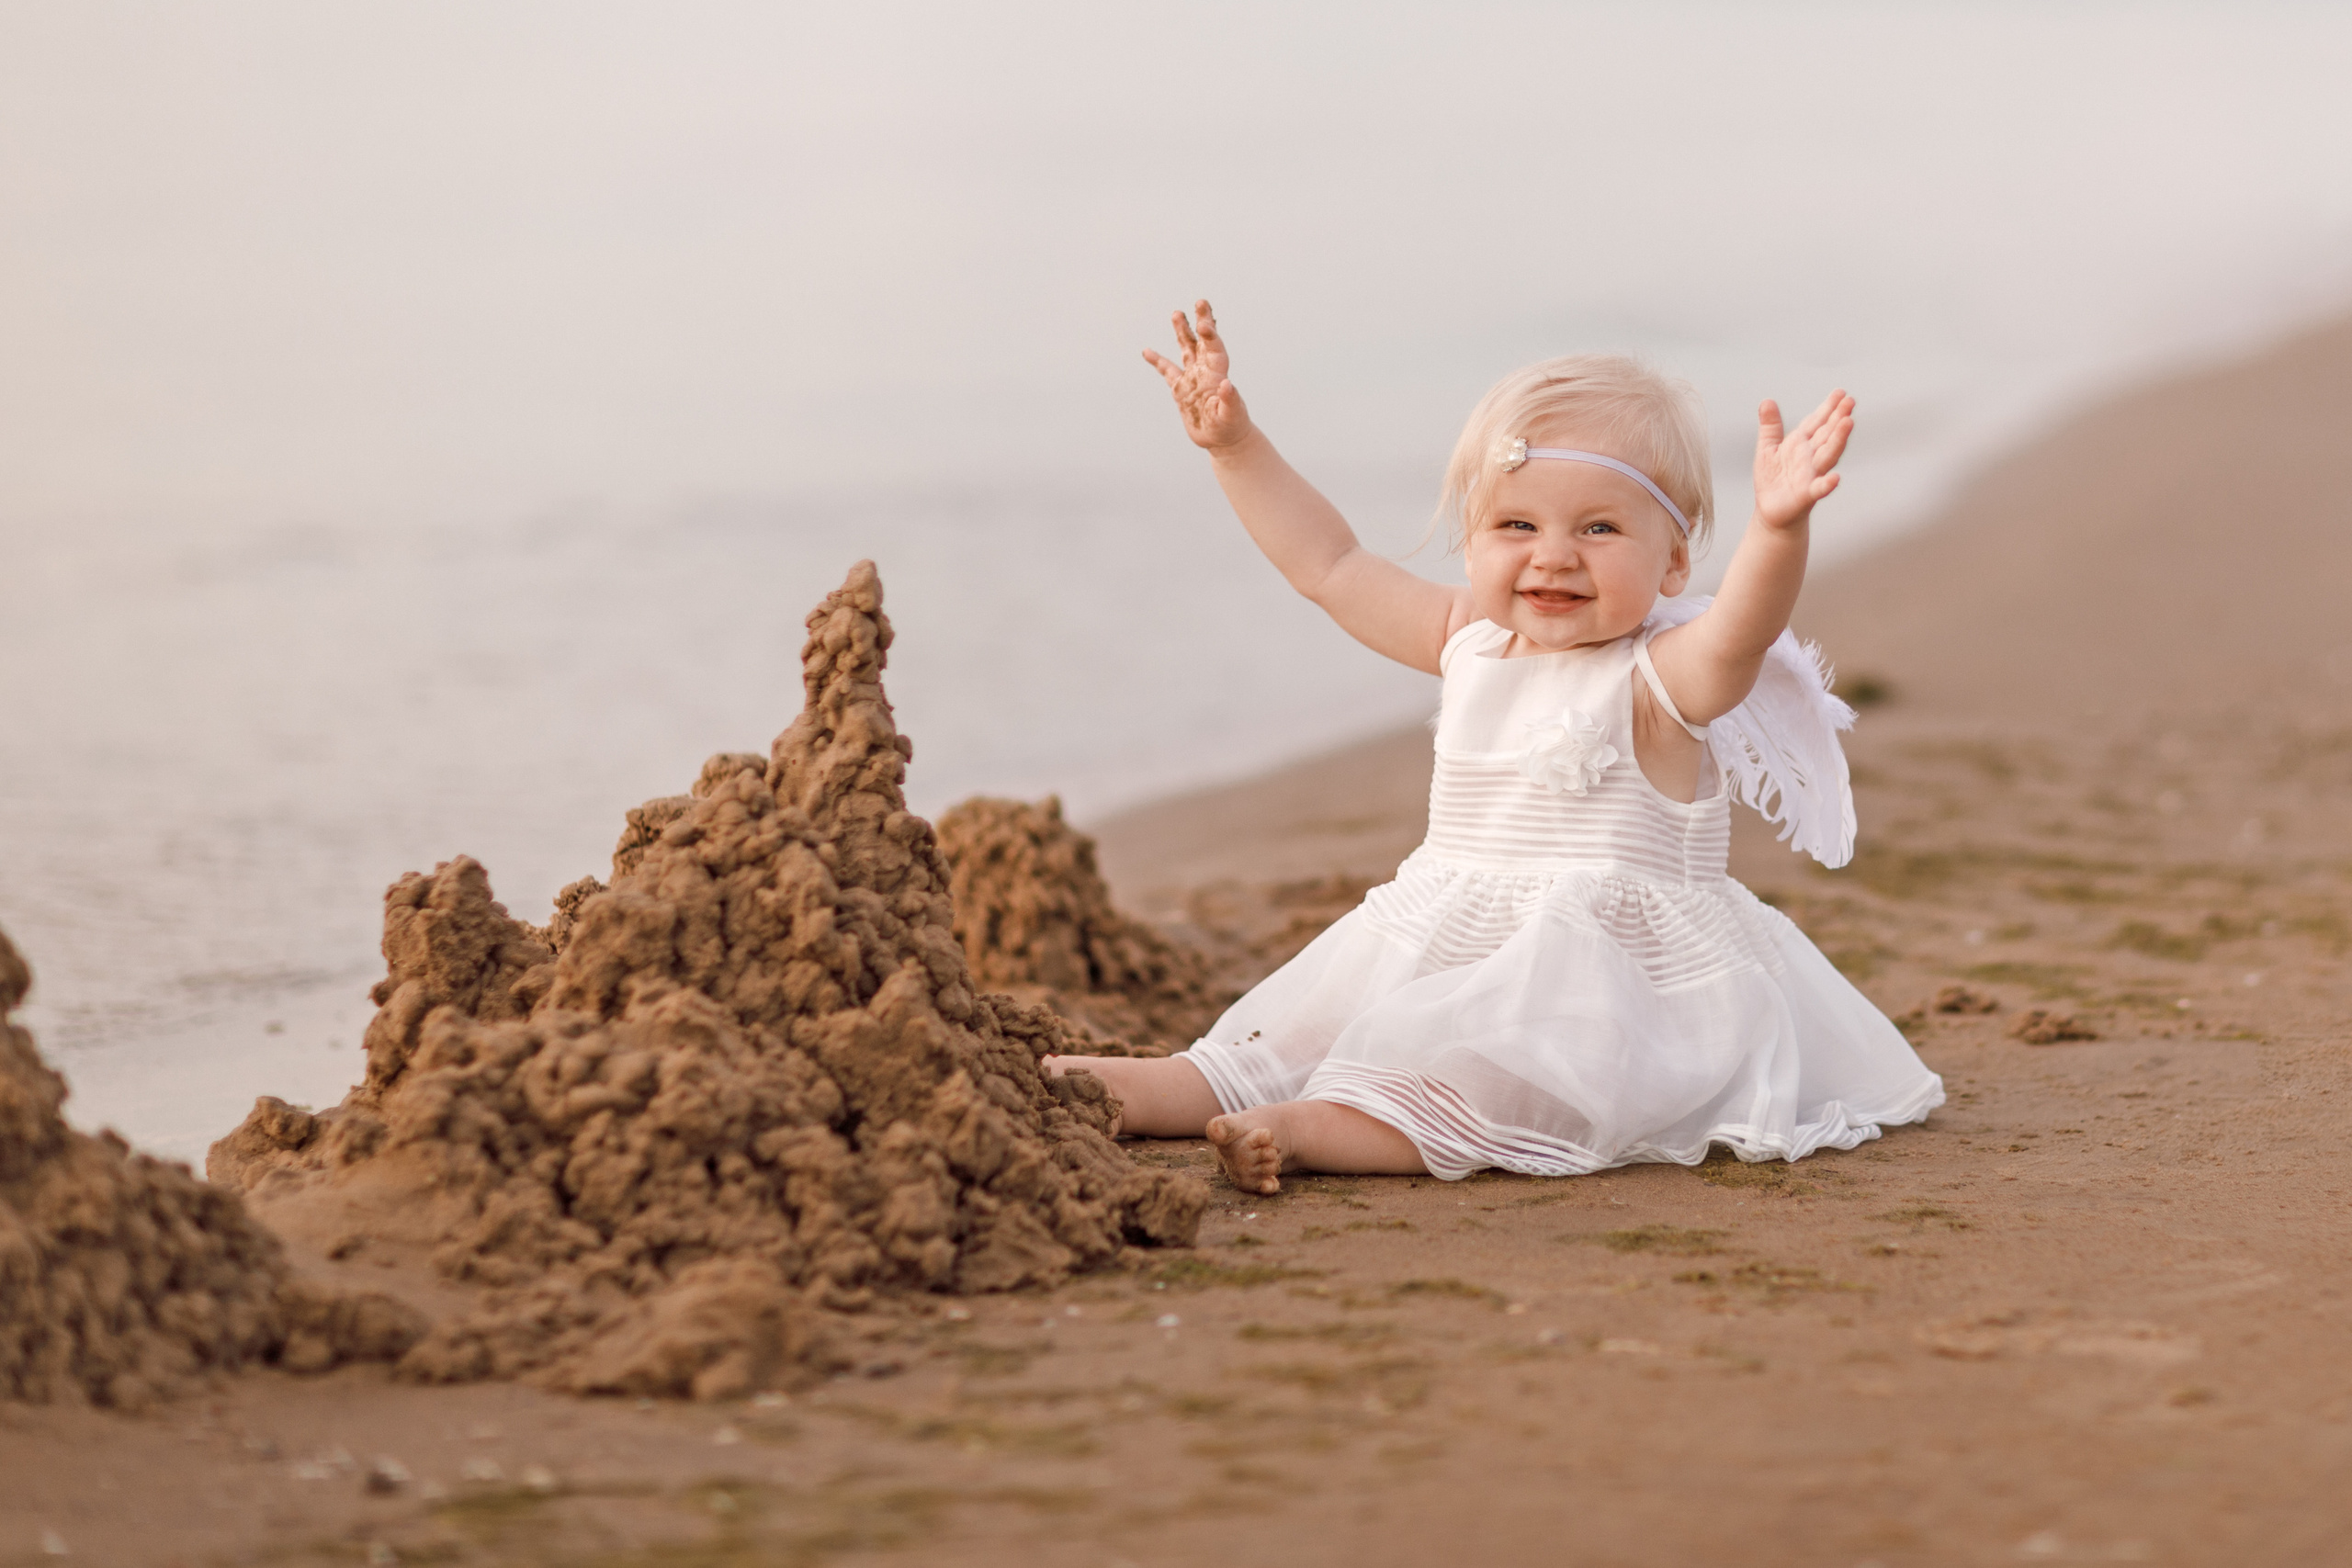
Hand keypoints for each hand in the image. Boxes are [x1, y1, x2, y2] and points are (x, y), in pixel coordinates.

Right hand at [1142, 299, 1253, 450]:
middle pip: (1201, 341)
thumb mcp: (1231, 415)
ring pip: (1186, 349)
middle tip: (1200, 302)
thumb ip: (1229, 400)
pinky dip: (1157, 361)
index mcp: (1218, 374)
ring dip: (1182, 332)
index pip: (1214, 348)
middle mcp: (1205, 371)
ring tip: (1177, 313)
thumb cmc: (1231, 427)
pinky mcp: (1181, 389)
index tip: (1204, 324)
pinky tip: (1147, 351)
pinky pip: (1166, 371)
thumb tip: (1226, 385)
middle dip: (1200, 321)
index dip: (1210, 335)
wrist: (1222, 440)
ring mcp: (1192, 378)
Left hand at [1752, 389, 1854, 530]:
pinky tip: (1835, 478)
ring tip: (1848, 422)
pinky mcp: (1806, 495)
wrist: (1771, 511)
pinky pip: (1819, 489)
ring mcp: (1811, 475)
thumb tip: (1767, 401)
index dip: (1828, 408)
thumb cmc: (1773, 479)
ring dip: (1838, 440)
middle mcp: (1811, 457)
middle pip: (1827, 434)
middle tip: (1850, 401)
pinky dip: (1827, 484)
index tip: (1841, 392)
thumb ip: (1770, 426)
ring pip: (1828, 455)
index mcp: (1801, 444)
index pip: (1817, 422)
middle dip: (1838, 418)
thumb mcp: (1768, 448)